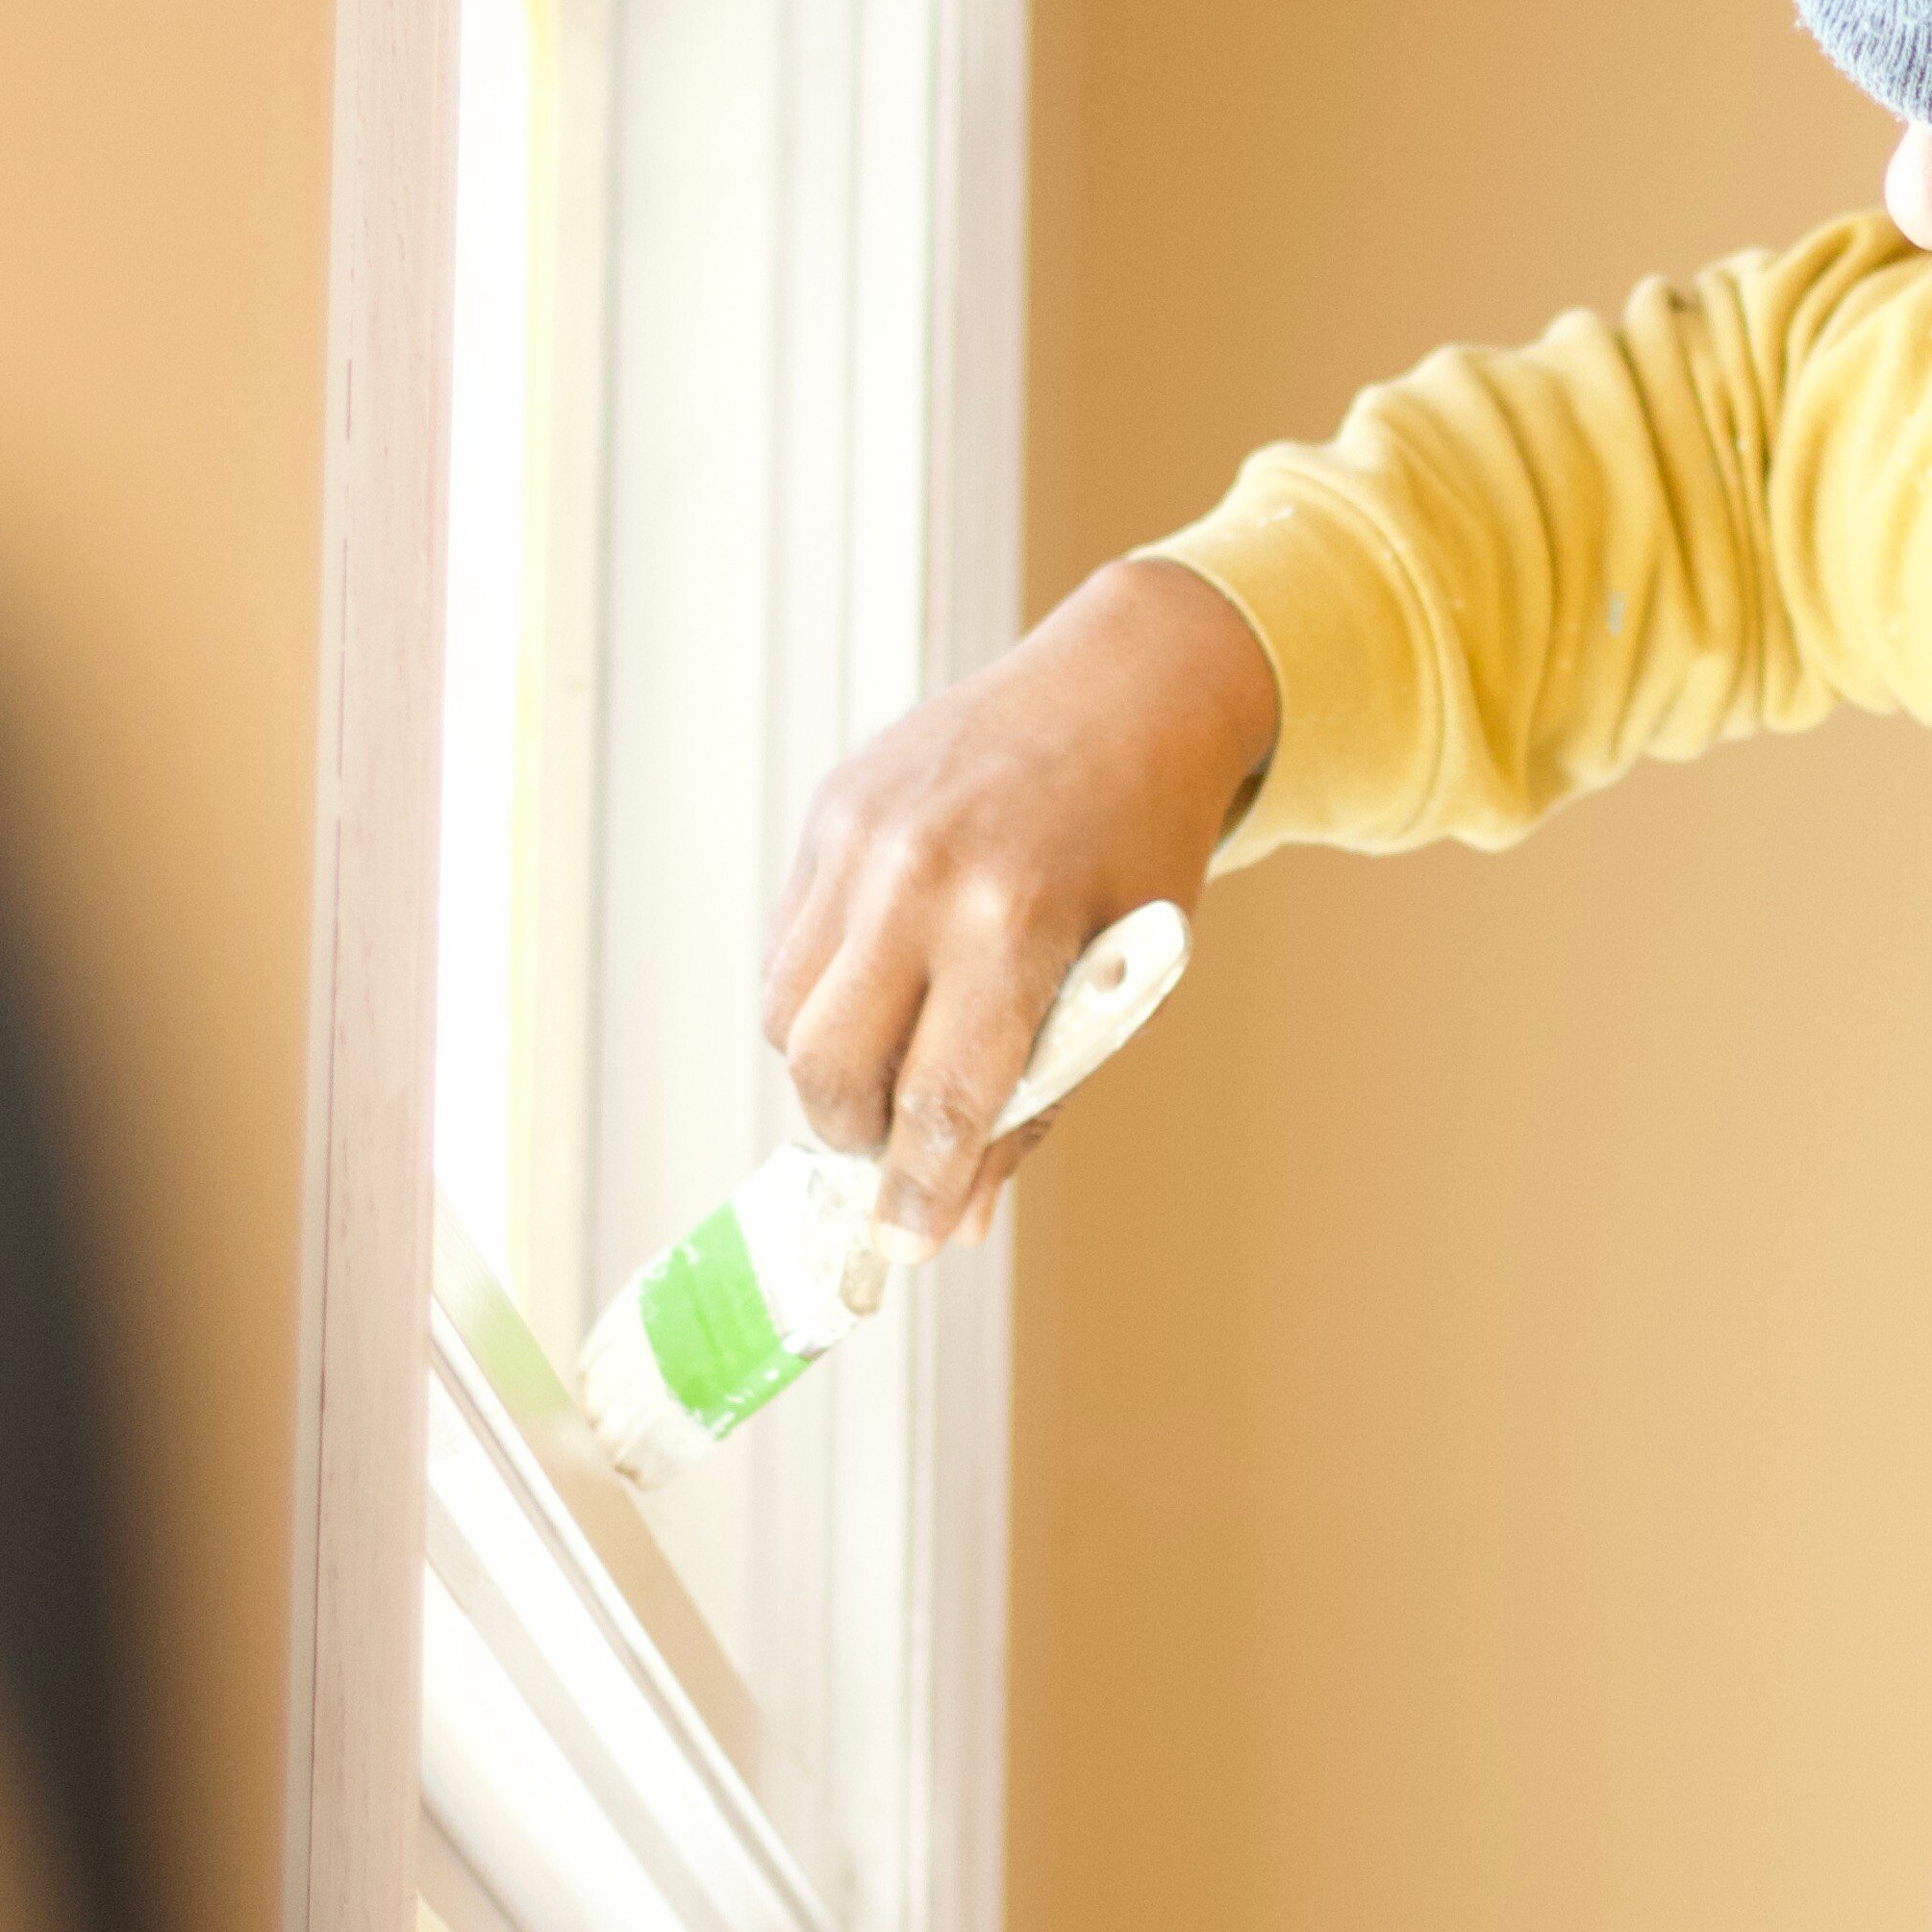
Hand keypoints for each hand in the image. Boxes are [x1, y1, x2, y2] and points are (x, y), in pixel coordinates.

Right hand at [763, 556, 1278, 1256]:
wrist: (1127, 686)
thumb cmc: (1143, 843)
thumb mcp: (1127, 979)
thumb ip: (1039, 1097)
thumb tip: (959, 1217)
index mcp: (1018, 920)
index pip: (941, 1096)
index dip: (917, 1191)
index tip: (905, 1246)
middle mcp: (922, 875)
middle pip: (829, 1067)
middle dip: (854, 1137)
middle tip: (897, 1143)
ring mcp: (862, 836)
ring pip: (788, 1014)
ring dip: (832, 1067)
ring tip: (902, 1052)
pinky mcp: (830, 811)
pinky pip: (792, 946)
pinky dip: (827, 993)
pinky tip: (894, 975)